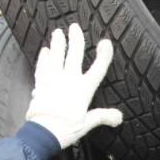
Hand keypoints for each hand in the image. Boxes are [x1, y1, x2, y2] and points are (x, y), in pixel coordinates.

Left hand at [25, 23, 121, 149]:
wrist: (44, 132)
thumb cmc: (67, 128)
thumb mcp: (88, 123)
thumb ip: (103, 116)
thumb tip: (118, 117)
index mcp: (84, 88)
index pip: (98, 68)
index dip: (103, 54)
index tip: (105, 42)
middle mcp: (69, 79)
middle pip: (74, 54)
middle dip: (75, 39)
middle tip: (74, 27)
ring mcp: (54, 79)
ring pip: (56, 56)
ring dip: (57, 43)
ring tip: (58, 32)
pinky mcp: (41, 84)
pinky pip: (42, 67)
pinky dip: (43, 58)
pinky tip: (44, 52)